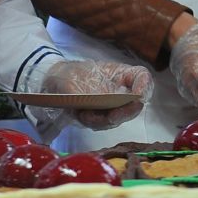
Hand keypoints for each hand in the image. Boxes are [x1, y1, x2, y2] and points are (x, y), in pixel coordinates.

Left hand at [29, 59, 150, 132]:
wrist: (53, 83)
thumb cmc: (70, 74)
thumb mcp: (80, 75)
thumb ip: (95, 88)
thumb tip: (109, 98)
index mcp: (120, 75)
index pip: (142, 77)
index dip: (145, 86)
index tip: (138, 96)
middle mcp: (120, 91)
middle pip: (134, 103)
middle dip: (125, 112)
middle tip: (113, 116)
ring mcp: (112, 106)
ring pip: (118, 117)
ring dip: (105, 119)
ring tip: (87, 115)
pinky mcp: (100, 117)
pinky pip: (102, 123)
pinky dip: (93, 121)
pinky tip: (82, 116)